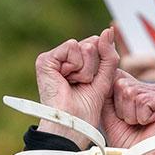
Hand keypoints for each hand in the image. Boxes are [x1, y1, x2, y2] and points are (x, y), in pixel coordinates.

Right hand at [34, 29, 118, 147]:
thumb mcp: (105, 78)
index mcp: (75, 63)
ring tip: (75, 84)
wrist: (73, 125)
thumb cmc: (86, 109)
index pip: (96, 45)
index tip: (90, 83)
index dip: (100, 65)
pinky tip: (67, 79)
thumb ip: (109, 54)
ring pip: (84, 46)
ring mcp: (53, 59)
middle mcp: (62, 59)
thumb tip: (108, 30)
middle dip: (94, 67)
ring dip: (86, 69)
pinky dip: (76, 66)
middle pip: (92, 44)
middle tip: (82, 85)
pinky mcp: (45, 60)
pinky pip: (72, 47)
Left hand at [101, 70, 154, 150]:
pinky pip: (146, 101)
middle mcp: (149, 87)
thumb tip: (101, 74)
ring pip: (133, 94)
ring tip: (139, 124)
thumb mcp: (108, 113)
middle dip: (122, 108)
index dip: (114, 100)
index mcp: (136, 87)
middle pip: (123, 85)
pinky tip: (150, 123)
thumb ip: (105, 93)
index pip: (116, 77)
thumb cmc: (125, 139)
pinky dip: (143, 117)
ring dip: (132, 115)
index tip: (121, 116)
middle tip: (131, 122)